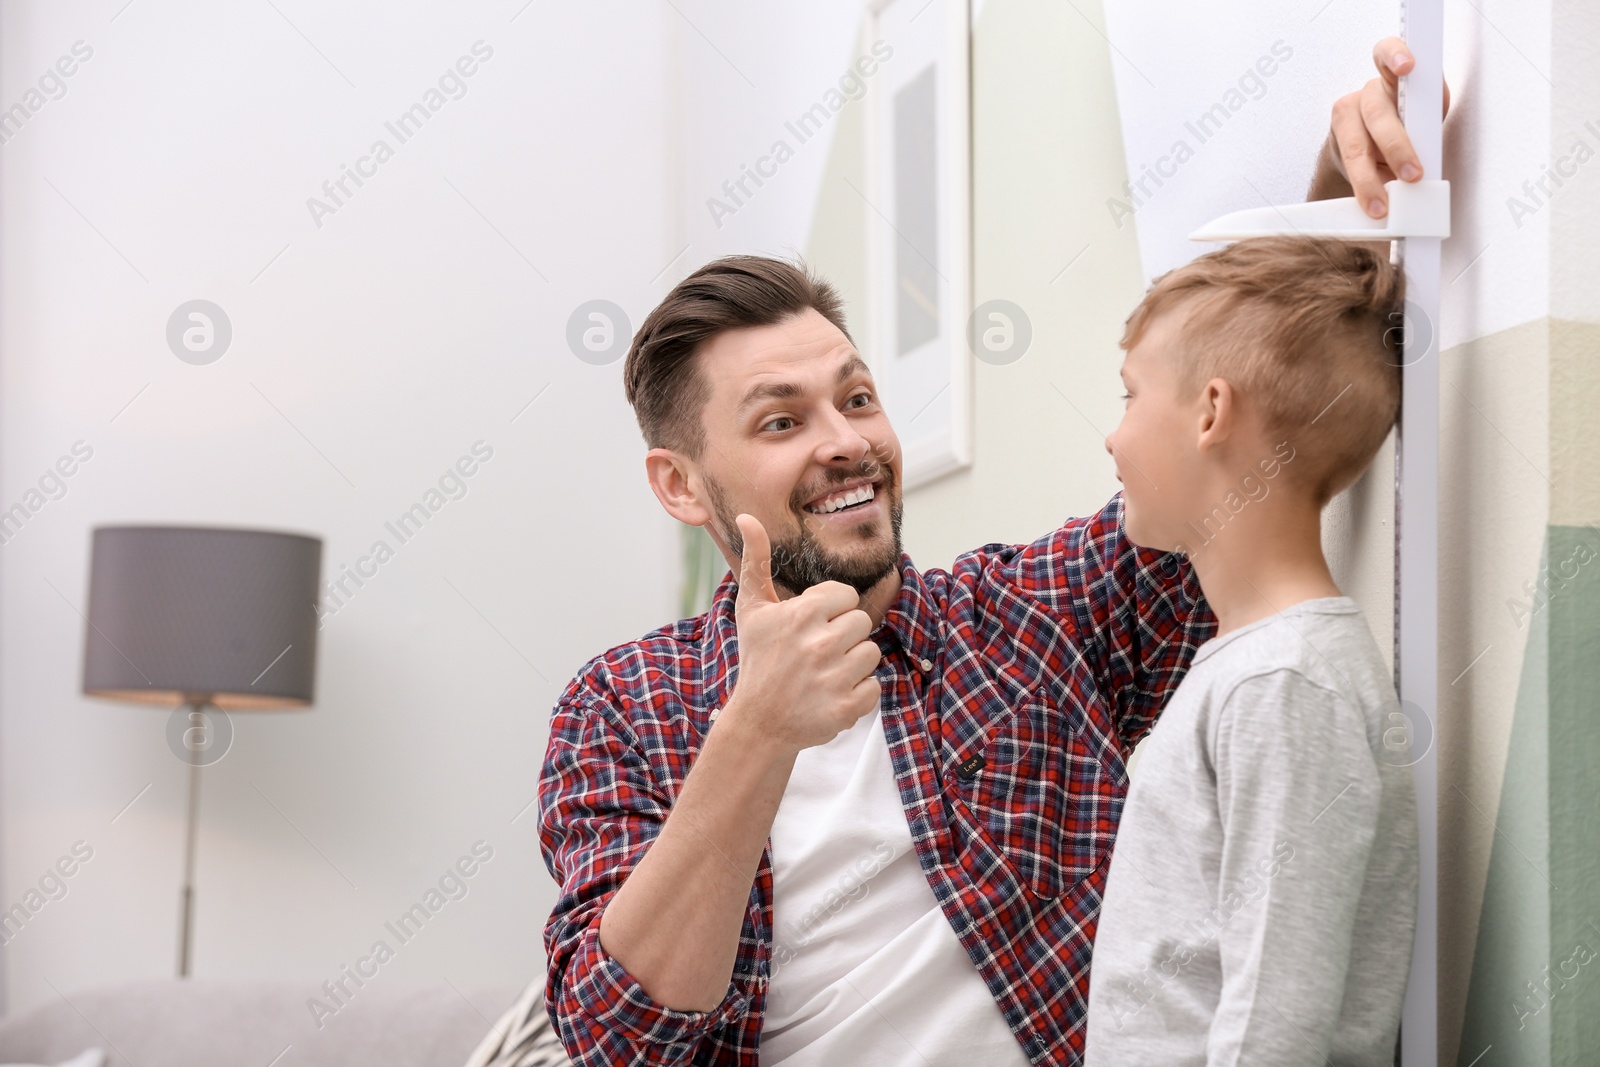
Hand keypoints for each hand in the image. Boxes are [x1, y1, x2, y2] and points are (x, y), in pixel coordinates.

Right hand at [727, 513, 880, 750]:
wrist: (757, 724)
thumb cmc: (758, 660)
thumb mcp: (753, 608)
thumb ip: (756, 560)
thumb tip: (747, 517)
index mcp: (801, 614)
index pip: (846, 595)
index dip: (831, 610)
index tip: (811, 626)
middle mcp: (819, 644)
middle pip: (862, 622)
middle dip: (844, 636)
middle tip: (817, 652)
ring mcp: (834, 678)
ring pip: (871, 653)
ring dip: (852, 664)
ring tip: (824, 673)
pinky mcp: (846, 708)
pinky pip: (874, 687)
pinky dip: (857, 694)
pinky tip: (831, 694)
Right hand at [1320, 36, 1452, 216]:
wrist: (1373, 151)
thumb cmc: (1407, 131)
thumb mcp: (1424, 121)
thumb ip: (1426, 125)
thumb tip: (1430, 160)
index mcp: (1397, 78)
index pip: (1388, 53)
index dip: (1396, 56)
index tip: (1407, 66)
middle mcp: (1370, 92)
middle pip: (1378, 113)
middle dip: (1397, 147)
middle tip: (1413, 175)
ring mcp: (1348, 115)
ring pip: (1357, 146)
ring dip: (1371, 178)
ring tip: (1383, 202)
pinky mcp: (1336, 139)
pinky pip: (1348, 164)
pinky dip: (1363, 186)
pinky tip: (1371, 200)